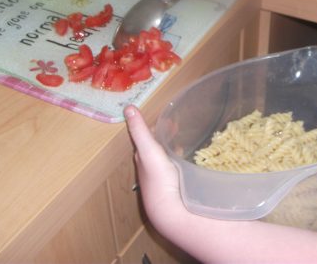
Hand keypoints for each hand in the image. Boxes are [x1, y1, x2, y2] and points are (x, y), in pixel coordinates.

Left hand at [123, 106, 185, 228]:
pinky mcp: (175, 183)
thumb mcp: (148, 150)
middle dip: (164, 135)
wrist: (170, 208)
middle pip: (155, 147)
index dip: (153, 126)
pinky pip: (177, 165)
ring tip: (184, 137)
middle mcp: (150, 167)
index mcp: (142, 158)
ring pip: (166, 156)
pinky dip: (181, 157)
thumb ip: (139, 130)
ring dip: (172, 146)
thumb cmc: (158, 179)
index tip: (167, 117)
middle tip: (177, 125)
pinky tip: (189, 157)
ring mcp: (163, 176)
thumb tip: (127, 108)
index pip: (144, 138)